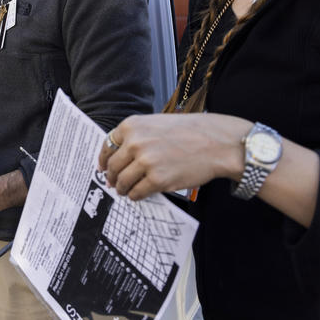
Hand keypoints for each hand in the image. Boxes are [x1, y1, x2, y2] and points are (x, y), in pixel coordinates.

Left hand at [98, 113, 249, 200]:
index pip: (108, 145)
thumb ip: (139, 137)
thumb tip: (122, 156)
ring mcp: (146, 162)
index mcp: (133, 126)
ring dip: (122, 189)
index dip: (103, 159)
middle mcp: (135, 143)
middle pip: (113, 166)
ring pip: (122, 182)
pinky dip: (135, 196)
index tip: (102, 168)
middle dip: (111, 177)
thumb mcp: (158, 123)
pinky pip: (137, 193)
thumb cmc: (192, 132)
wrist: (218, 143)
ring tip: (126, 191)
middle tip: (113, 183)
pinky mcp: (157, 180)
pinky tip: (139, 194)